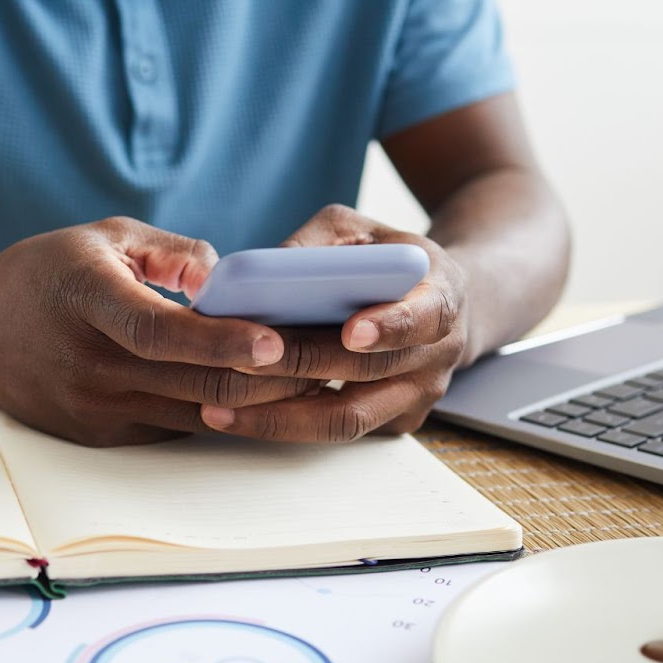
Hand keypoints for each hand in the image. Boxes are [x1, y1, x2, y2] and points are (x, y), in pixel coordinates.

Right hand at [0, 218, 316, 445]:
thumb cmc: (47, 272)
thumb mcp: (104, 236)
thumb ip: (172, 252)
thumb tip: (230, 281)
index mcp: (86, 299)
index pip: (161, 330)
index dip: (223, 340)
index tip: (278, 339)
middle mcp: (89, 363)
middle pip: (195, 383)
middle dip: (273, 376)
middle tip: (332, 358)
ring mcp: (94, 409)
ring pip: (197, 415)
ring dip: (262, 401)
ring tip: (319, 377)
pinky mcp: (101, 438)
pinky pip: (177, 427)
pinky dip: (225, 413)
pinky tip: (267, 396)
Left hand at [199, 204, 471, 442]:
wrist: (436, 301)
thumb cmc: (388, 259)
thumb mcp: (360, 231)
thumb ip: (319, 245)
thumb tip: (258, 273)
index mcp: (442, 295)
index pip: (424, 316)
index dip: (389, 326)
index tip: (350, 332)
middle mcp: (437, 353)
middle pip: (369, 371)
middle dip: (302, 367)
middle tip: (242, 361)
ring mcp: (417, 396)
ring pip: (348, 420)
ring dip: (280, 417)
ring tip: (220, 409)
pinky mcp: (394, 422)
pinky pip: (336, 431)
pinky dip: (285, 426)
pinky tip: (236, 417)